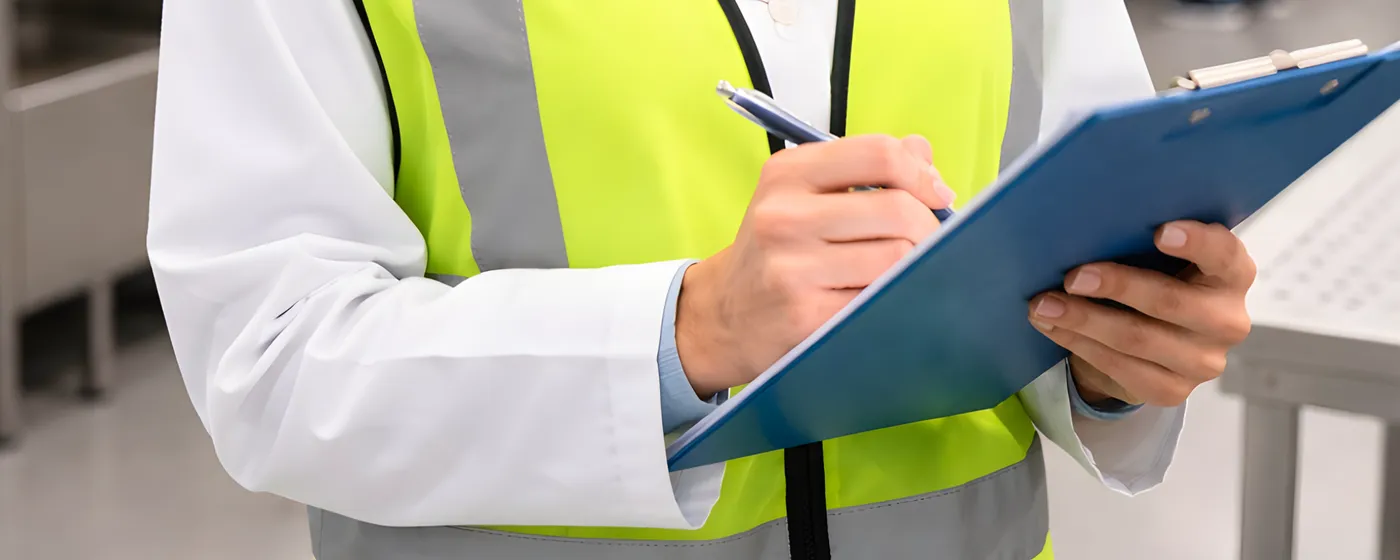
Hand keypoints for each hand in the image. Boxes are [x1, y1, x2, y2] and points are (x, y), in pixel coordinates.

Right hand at [677, 135, 956, 396]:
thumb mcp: (802, 194)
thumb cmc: (777, 251)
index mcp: (787, 174)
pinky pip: (880, 299)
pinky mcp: (806, 315)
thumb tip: (923, 153)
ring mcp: (792, 269)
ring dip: (915, 266)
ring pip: (897, 258)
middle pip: (898, 209)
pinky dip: (894, 298)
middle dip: (929, 228)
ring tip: (902, 271)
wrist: (724, 314)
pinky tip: (883, 298)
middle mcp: (784, 217)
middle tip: (929, 243)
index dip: (922, 173)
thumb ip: (863, 167)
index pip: (879, 154)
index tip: (936, 194)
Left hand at [1028, 221, 1256, 406]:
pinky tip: (1053, 327)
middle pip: (1170, 302)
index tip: (1160, 232)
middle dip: (1117, 287)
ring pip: (1137, 339)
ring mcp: (1204, 362)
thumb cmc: (1153, 281)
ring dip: (1083, 320)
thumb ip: (1142, 244)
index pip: (1225, 255)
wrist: (1150, 343)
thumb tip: (1089, 229)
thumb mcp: (1157, 259)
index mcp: (1232, 275)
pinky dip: (1080, 344)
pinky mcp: (1173, 390)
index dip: (1197, 242)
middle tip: (1072, 277)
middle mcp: (1227, 320)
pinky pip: (1120, 367)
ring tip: (1044, 305)